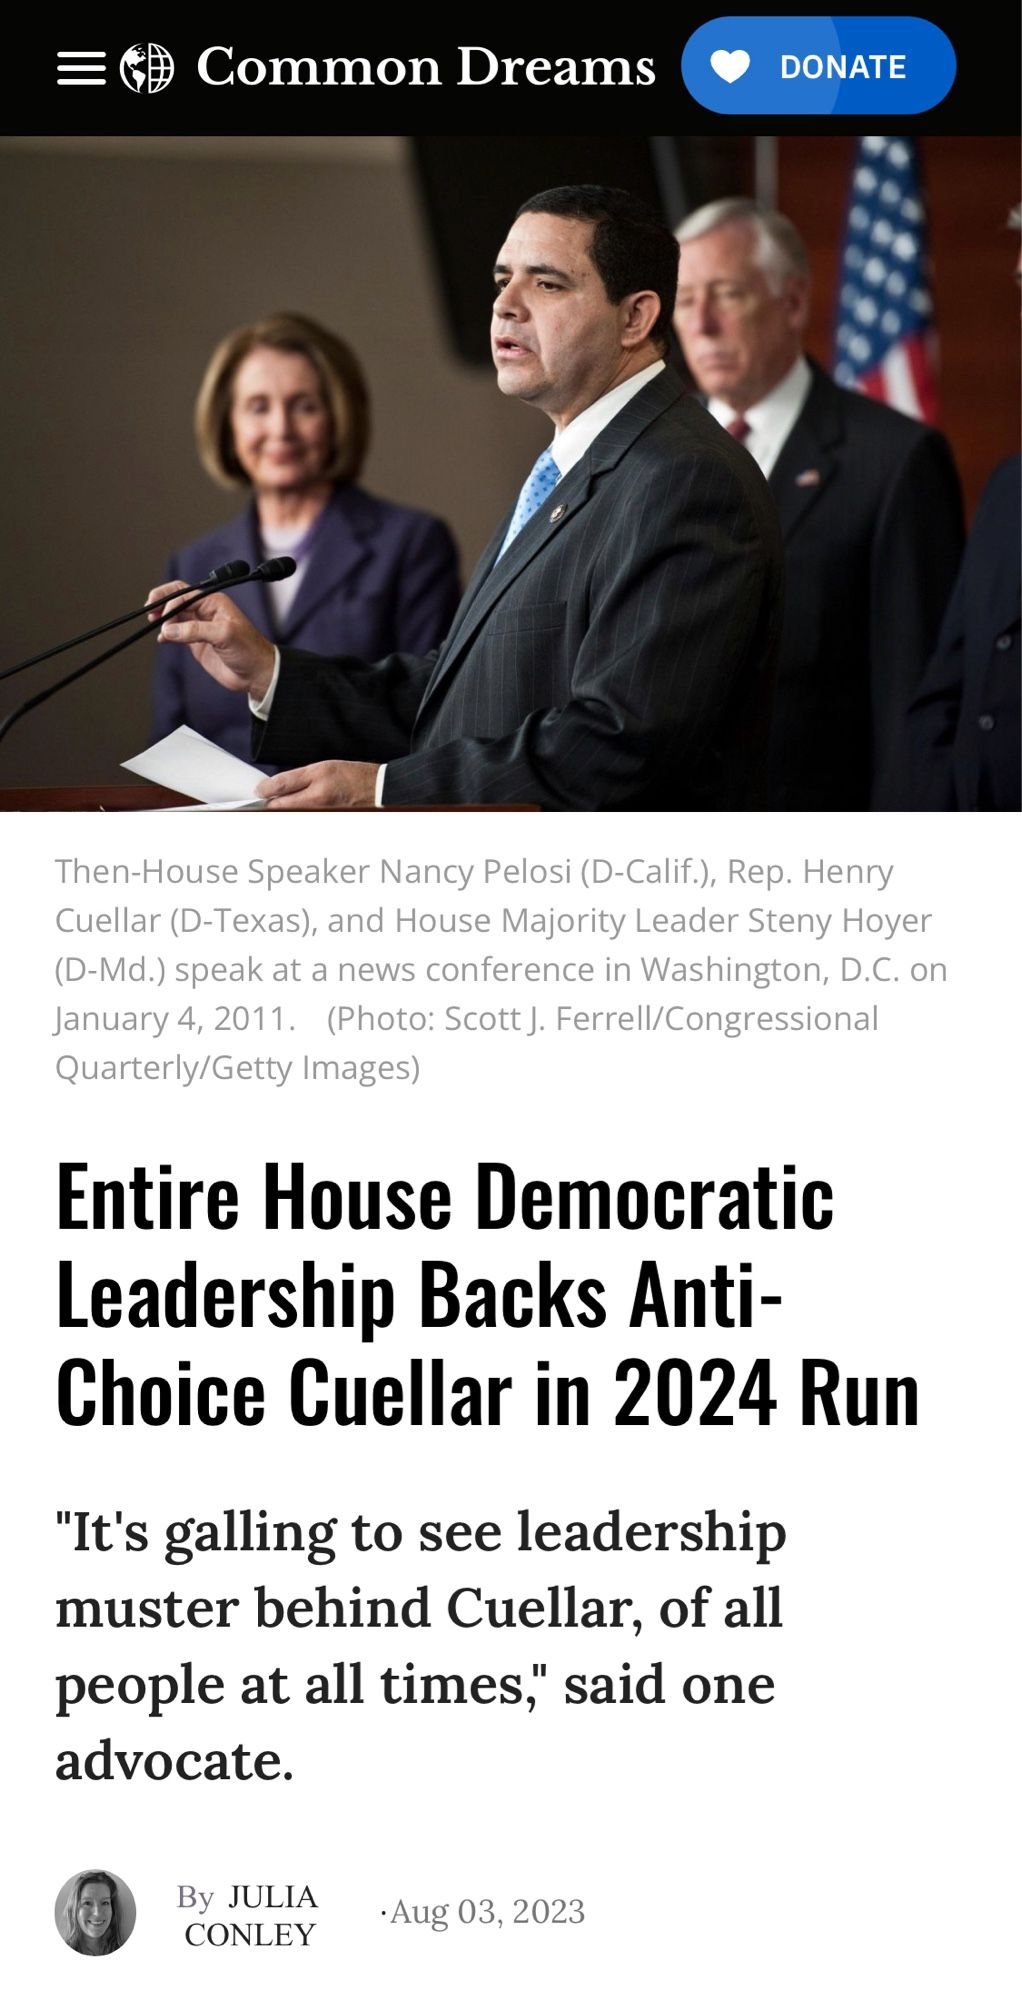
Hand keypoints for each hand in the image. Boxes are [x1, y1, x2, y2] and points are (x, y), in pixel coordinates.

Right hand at [146, 580, 275, 698]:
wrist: (256, 674)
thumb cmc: (249, 650)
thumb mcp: (224, 635)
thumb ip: (195, 631)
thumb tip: (169, 630)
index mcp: (213, 602)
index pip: (184, 594)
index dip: (170, 603)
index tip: (163, 618)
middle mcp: (205, 611)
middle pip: (176, 599)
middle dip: (162, 603)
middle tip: (149, 611)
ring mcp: (200, 627)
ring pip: (174, 616)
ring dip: (163, 620)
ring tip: (155, 626)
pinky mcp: (196, 643)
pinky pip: (176, 634)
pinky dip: (167, 635)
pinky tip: (162, 639)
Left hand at [257, 762, 379, 810]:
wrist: (378, 791)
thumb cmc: (352, 776)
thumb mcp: (323, 768)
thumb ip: (297, 778)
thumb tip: (272, 788)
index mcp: (317, 779)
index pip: (280, 787)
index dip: (264, 790)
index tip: (259, 791)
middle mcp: (318, 799)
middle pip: (280, 807)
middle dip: (271, 804)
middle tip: (267, 801)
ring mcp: (321, 814)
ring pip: (290, 816)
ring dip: (283, 812)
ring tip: (283, 807)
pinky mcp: (325, 821)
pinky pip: (302, 820)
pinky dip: (296, 817)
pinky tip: (298, 812)